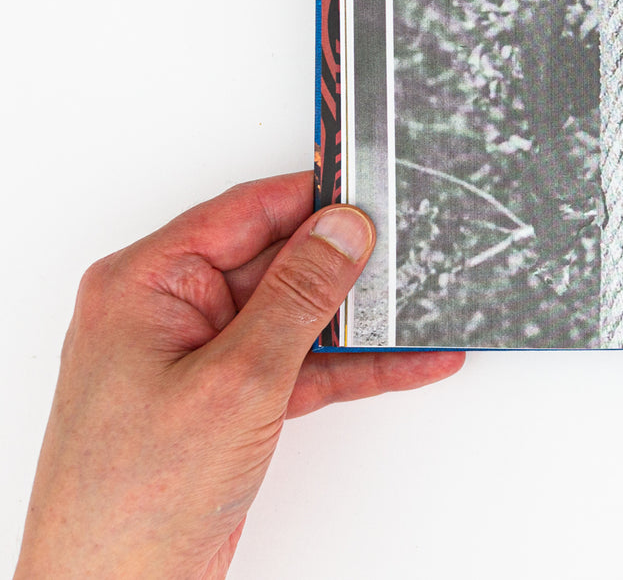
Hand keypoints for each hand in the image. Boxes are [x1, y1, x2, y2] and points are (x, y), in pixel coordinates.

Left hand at [16, 173, 464, 578]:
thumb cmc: (134, 496)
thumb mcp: (236, 379)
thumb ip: (297, 296)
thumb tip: (342, 231)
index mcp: (148, 284)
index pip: (246, 212)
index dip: (314, 199)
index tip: (375, 191)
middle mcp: (171, 311)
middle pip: (280, 262)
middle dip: (350, 265)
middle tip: (415, 255)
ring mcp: (201, 357)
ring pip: (300, 316)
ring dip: (363, 321)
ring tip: (424, 309)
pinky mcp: (229, 400)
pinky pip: (305, 364)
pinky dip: (355, 366)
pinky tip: (408, 361)